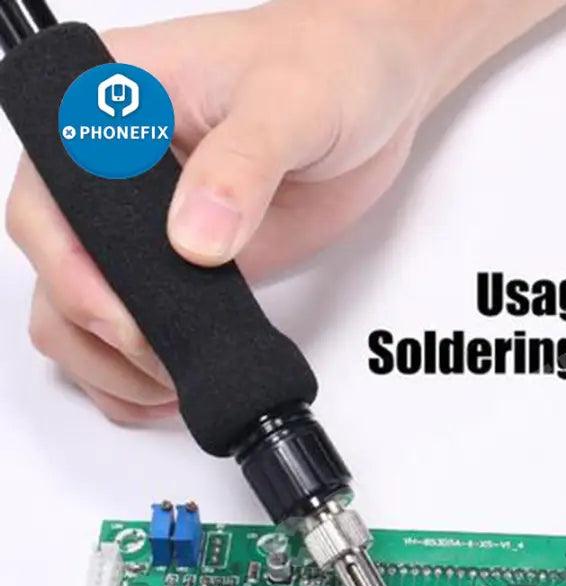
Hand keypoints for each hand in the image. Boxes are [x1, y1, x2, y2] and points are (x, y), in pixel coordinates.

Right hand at [6, 0, 565, 423]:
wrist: (371, 94)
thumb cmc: (327, 66)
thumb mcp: (290, 101)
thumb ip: (241, 164)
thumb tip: (193, 238)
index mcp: (103, 115)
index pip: (44, 208)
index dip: (74, 276)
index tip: (130, 322)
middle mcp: (109, 179)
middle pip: (56, 280)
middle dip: (102, 340)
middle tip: (167, 365)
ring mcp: (145, 233)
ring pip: (81, 320)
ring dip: (114, 369)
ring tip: (175, 386)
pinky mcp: (183, 271)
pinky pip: (134, 338)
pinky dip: (142, 375)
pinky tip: (175, 390)